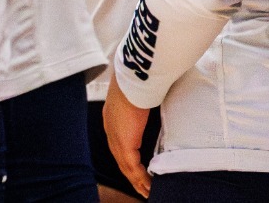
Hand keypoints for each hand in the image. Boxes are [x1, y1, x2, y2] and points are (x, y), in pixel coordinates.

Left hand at [102, 75, 153, 197]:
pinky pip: (132, 168)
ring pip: (126, 167)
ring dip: (137, 181)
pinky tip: (147, 186)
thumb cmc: (138, 78)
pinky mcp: (125, 145)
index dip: (127, 156)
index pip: (119, 142)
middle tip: (142, 186)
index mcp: (113, 117)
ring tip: (146, 190)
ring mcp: (116, 139)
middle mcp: (111, 130)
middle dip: (131, 174)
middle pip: (121, 159)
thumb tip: (157, 97)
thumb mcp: (140, 92)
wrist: (133, 78)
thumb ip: (145, 100)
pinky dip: (140, 179)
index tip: (136, 166)